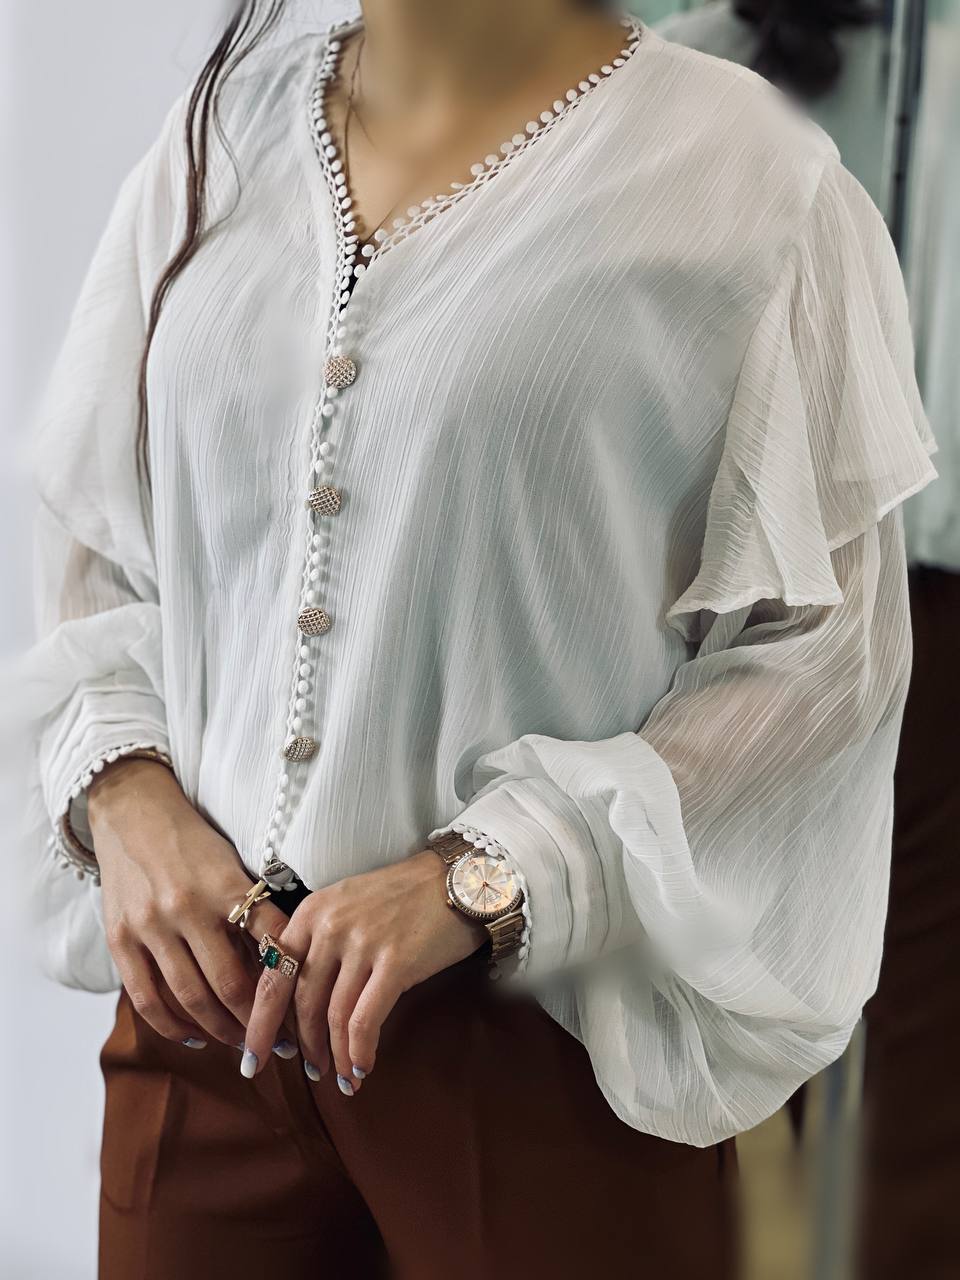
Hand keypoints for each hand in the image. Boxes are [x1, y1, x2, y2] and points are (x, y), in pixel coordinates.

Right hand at [90, 759, 290, 1048]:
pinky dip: (173, 1026)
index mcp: (226, 886)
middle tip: (280, 1044)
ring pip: (191, 998)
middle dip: (258, 1021)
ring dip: (221, 1030)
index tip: (305, 1016)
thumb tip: (285, 966)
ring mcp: (150, 926)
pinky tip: (195, 1037)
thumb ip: (253, 911)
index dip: (289, 986)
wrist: (132, 813)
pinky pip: (147, 998)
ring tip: (243, 1044)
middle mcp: (187, 908)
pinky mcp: (120, 940)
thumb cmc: (194, 842)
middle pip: (230, 984)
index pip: (268, 945)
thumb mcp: (234, 865)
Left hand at [242, 850, 486, 1088]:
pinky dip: (359, 1051)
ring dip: (333, 1055)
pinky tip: (361, 1068)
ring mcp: (362, 944)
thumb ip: (319, 941)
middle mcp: (330, 926)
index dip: (260, 1021)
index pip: (274, 975)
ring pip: (332, 1016)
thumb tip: (299, 999)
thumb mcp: (347, 904)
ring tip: (340, 1077)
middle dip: (300, 1046)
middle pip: (301, 1002)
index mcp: (311, 912)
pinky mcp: (394, 963)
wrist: (457, 879)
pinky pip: (364, 1020)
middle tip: (309, 1071)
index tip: (253, 1055)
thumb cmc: (403, 896)